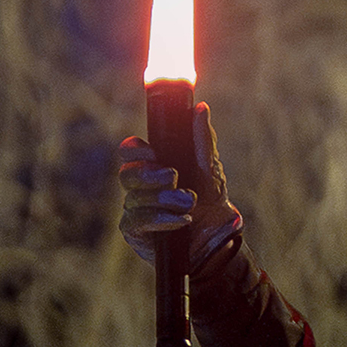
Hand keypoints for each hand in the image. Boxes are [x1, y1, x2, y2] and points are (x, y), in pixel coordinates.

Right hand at [117, 101, 240, 270]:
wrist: (219, 237)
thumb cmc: (211, 200)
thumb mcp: (210, 168)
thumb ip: (202, 140)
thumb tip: (201, 109)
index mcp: (153, 167)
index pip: (129, 152)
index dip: (135, 150)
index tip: (153, 153)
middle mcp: (140, 187)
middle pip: (126, 175)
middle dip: (151, 175)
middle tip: (174, 177)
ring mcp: (135, 210)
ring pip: (135, 199)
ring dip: (164, 199)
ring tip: (189, 203)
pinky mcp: (136, 234)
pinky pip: (138, 222)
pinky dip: (161, 219)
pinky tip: (181, 221)